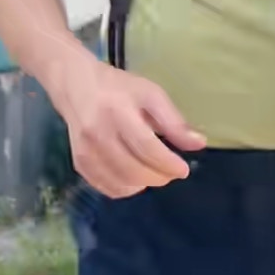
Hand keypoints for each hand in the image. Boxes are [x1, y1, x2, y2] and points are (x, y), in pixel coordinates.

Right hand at [57, 52, 205, 198]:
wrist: (75, 85)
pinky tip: (135, 178)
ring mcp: (85, 151)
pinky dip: (125, 188)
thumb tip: (199, 144)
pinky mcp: (79, 163)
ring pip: (120, 183)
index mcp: (117, 111)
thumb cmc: (118, 88)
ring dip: (144, 184)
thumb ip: (173, 121)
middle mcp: (97, 133)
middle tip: (172, 172)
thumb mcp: (150, 94)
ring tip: (155, 173)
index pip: (145, 147)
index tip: (183, 169)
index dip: (167, 163)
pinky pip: (106, 187)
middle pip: (133, 169)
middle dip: (159, 176)